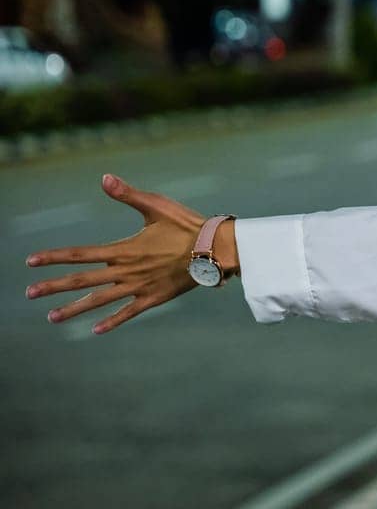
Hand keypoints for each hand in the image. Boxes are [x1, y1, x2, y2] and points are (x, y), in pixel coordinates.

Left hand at [24, 173, 218, 334]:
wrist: (214, 250)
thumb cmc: (187, 225)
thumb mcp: (156, 206)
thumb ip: (128, 194)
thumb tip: (104, 178)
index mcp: (123, 249)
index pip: (80, 254)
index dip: (55, 257)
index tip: (31, 261)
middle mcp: (126, 271)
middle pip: (82, 281)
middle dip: (54, 287)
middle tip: (30, 294)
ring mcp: (139, 287)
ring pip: (100, 300)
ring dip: (74, 309)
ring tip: (52, 318)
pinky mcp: (154, 297)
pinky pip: (129, 312)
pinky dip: (112, 321)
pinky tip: (95, 330)